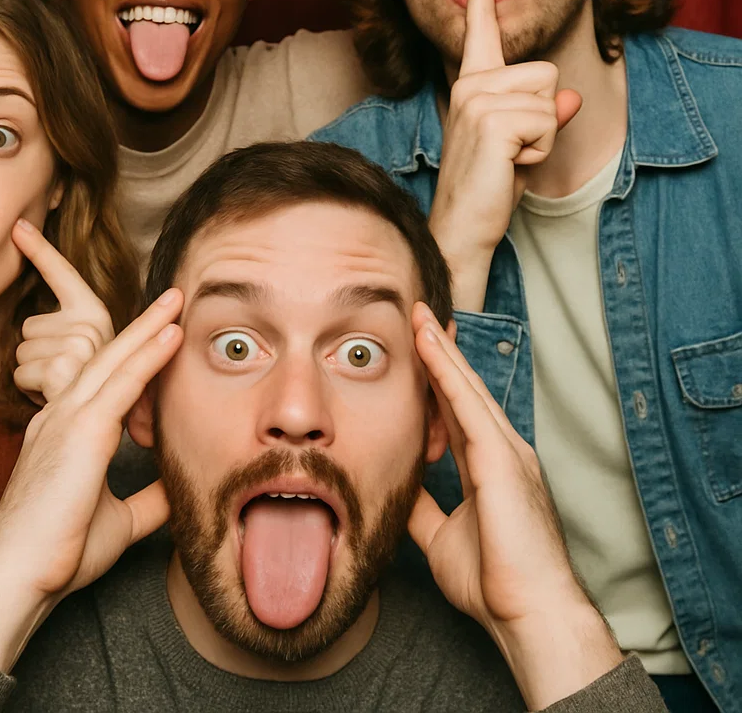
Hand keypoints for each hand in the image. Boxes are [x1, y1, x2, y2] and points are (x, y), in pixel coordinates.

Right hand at [0, 288, 182, 670]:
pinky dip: (149, 353)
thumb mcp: (118, 519)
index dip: (134, 358)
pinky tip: (171, 334)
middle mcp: (61, 415)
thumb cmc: (58, 553)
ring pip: (115, 359)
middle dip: (142, 326)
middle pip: (108, 358)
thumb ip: (148, 497)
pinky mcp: (81, 430)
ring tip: (176, 301)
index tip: (162, 337)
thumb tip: (179, 486)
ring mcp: (67, 418)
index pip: (106, 384)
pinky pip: (123, 382)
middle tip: (171, 299)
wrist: (17, 576)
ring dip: (149, 327)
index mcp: (64, 433)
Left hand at [11, 218, 113, 405]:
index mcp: (97, 316)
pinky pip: (21, 372)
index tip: (18, 226)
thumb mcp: (85, 362)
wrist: (91, 447)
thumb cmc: (88, 402)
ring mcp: (80, 346)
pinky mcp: (62, 368)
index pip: (63, 275)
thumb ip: (71, 337)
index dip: (40, 250)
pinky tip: (53, 401)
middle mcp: (93, 325)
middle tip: (65, 379)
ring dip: (34, 376)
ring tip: (62, 391)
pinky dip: (29, 392)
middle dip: (38, 356)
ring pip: (22, 350)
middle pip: (30, 327)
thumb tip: (47, 328)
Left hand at [408, 302, 620, 708]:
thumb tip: (399, 489)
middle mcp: (502, 452)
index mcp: (490, 468)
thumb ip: (425, 508)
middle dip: (442, 352)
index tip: (419, 349)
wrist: (530, 615)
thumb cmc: (496, 583)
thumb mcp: (443, 536)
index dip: (439, 379)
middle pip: (465, 390)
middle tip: (419, 316)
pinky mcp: (502, 459)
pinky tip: (428, 345)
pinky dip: (447, 371)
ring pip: (467, 388)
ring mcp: (507, 452)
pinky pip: (468, 404)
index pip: (458, 411)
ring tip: (419, 316)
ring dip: (441, 350)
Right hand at [428, 0, 581, 310]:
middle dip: (545, 116)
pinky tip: (509, 165)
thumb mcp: (524, 143)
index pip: (480, 25)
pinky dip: (539, 149)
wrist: (462, 226)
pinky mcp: (490, 120)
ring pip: (550, 97)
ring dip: (542, 135)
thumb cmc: (490, 185)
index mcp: (472, 82)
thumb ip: (545, 113)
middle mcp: (469, 83)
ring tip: (509, 157)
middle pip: (546, 72)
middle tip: (511, 148)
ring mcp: (475, 99)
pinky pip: (546, 120)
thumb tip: (569, 97)